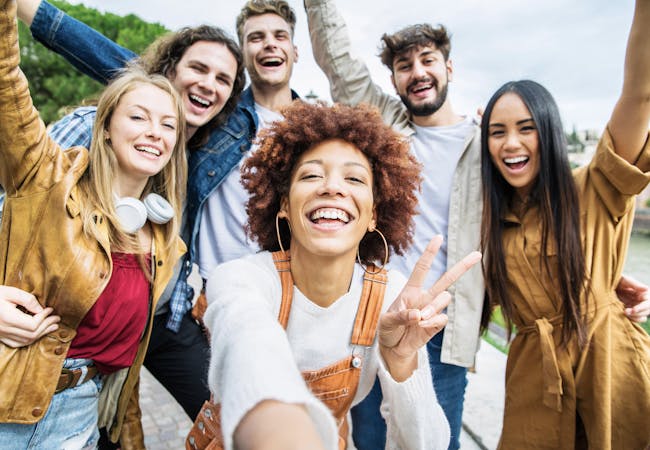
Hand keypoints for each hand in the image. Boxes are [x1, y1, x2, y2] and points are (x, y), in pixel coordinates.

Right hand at [0, 285, 59, 346]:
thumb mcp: (9, 292)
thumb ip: (27, 299)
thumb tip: (41, 309)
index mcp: (7, 318)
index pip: (32, 324)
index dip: (44, 318)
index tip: (50, 309)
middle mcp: (4, 329)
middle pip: (31, 334)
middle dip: (46, 326)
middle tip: (57, 318)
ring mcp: (0, 335)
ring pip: (25, 341)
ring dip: (41, 334)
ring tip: (52, 326)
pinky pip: (17, 343)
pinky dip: (29, 339)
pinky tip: (37, 334)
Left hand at [378, 236, 481, 380]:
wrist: (394, 348)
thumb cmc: (388, 330)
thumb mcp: (387, 322)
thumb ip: (401, 317)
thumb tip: (418, 315)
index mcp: (410, 291)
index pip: (422, 268)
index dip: (430, 253)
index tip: (438, 237)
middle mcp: (424, 297)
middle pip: (446, 279)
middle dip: (462, 267)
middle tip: (477, 254)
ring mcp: (432, 310)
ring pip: (444, 298)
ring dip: (433, 307)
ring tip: (419, 319)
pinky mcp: (437, 323)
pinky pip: (443, 318)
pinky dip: (432, 322)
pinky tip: (422, 327)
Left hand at [615, 275, 648, 322]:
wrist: (603, 285)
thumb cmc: (615, 280)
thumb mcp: (624, 280)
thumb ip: (634, 285)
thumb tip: (647, 289)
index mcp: (642, 293)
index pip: (648, 302)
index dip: (642, 307)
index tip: (634, 309)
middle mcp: (641, 301)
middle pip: (647, 310)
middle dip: (638, 313)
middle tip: (626, 311)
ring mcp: (636, 307)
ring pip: (642, 316)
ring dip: (635, 317)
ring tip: (624, 313)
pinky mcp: (630, 312)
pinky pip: (636, 319)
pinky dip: (632, 320)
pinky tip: (624, 317)